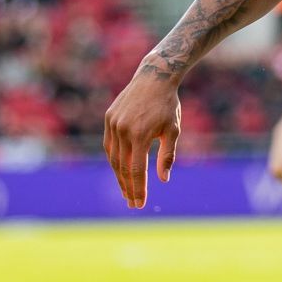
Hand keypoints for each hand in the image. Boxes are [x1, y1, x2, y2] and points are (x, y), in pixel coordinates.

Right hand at [102, 70, 181, 208]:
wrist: (154, 78)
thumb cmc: (168, 106)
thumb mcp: (173, 131)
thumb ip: (167, 156)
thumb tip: (163, 180)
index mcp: (140, 135)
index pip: (137, 170)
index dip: (138, 189)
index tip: (139, 204)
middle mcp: (123, 130)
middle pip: (122, 167)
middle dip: (127, 187)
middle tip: (132, 203)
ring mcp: (113, 123)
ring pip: (113, 158)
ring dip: (119, 176)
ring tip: (126, 191)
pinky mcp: (109, 118)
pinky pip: (109, 145)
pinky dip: (114, 159)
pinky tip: (120, 170)